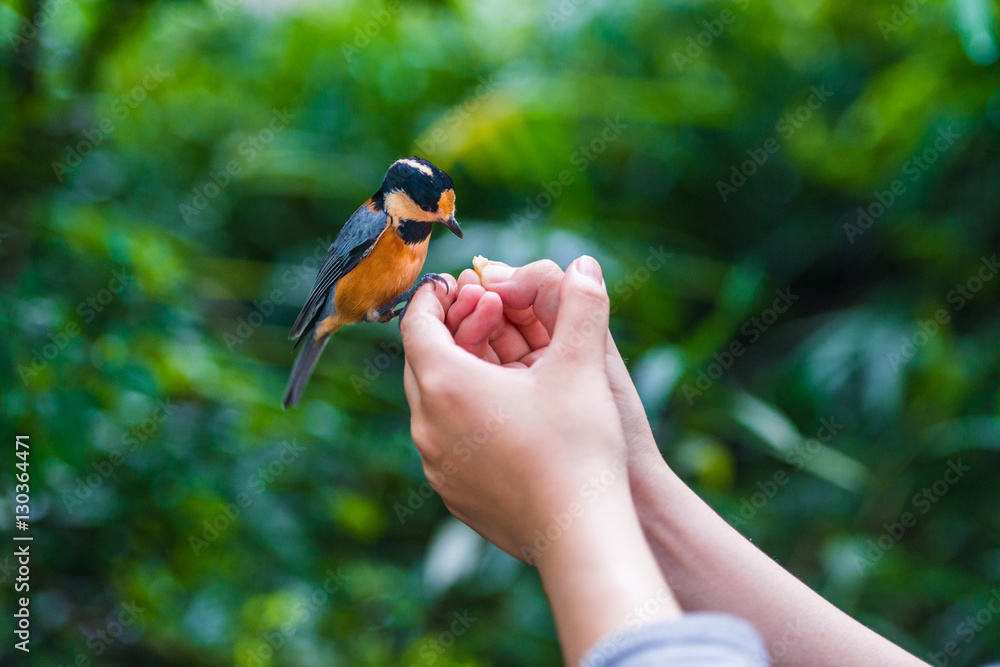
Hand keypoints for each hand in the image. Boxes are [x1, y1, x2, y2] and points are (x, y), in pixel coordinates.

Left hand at [401, 256, 679, 665]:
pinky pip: (447, 441)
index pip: (417, 323)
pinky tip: (506, 415)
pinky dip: (465, 416)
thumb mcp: (582, 366)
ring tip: (502, 365)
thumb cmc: (576, 448)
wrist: (579, 536)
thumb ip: (582, 306)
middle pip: (422, 362)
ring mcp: (437, 466)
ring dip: (459, 375)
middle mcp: (428, 426)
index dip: (436, 297)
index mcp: (445, 385)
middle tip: (488, 315)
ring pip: (433, 404)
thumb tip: (586, 265)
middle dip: (453, 331)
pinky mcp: (454, 496)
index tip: (460, 285)